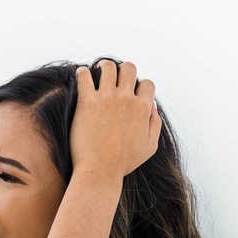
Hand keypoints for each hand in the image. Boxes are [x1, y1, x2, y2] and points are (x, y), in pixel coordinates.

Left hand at [69, 60, 161, 177]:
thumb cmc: (123, 163)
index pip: (147, 83)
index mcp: (143, 108)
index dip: (140, 87)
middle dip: (123, 71)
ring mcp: (106, 99)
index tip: (131, 93)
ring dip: (103, 67)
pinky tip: (81, 77)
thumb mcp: (150, 147)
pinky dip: (82, 73)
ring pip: (107, 66)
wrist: (99, 172)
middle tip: (113, 79)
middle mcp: (126, 99)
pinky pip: (84, 76)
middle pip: (129, 68)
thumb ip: (155, 124)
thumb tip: (151, 105)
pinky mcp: (87, 103)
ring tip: (97, 73)